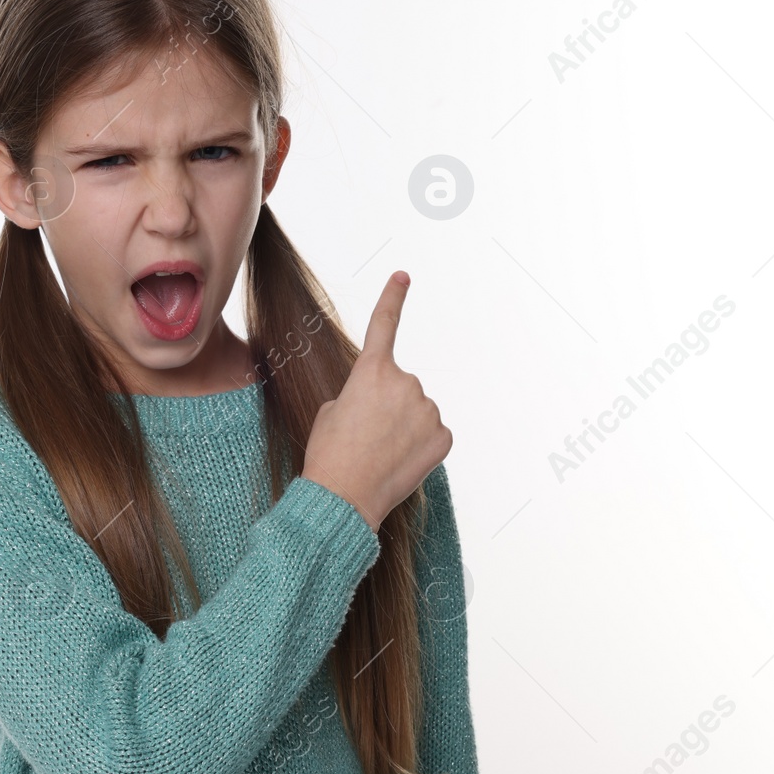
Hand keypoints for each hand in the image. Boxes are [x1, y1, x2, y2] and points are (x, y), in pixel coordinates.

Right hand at [301, 271, 451, 531]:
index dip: (392, 297)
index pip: (384, 325)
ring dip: (404, 426)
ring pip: (417, 410)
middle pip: (400, 385)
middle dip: (387, 404)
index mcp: (371, 371)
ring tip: (380, 452)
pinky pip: (432, 433)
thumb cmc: (330, 455)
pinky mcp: (443, 436)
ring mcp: (428, 409)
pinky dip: (419, 445)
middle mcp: (406, 382)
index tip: (403, 275)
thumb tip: (381, 401)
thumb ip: (360, 393)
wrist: (345, 498)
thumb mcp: (331, 412)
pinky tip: (400, 461)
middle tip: (365, 434)